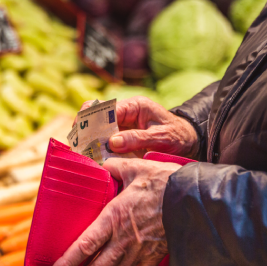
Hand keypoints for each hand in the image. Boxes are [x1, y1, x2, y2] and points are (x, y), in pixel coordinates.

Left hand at [48, 158, 181, 265]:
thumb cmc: (164, 180)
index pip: (84, 246)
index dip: (67, 263)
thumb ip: (115, 167)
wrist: (194, 196)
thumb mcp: (135, 167)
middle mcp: (124, 238)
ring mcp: (142, 249)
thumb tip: (102, 165)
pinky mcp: (158, 254)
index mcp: (114, 217)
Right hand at [77, 97, 198, 157]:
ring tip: (81, 153)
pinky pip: (104, 142)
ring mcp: (122, 126)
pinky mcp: (122, 139)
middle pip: (97, 116)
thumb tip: (112, 142)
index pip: (107, 108)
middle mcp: (125, 113)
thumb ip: (138, 138)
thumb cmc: (178, 136)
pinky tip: (91, 159)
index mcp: (135, 106)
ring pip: (97, 129)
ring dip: (89, 141)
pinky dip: (96, 149)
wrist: (188, 142)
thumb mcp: (161, 137)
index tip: (83, 133)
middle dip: (85, 129)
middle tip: (78, 144)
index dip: (92, 119)